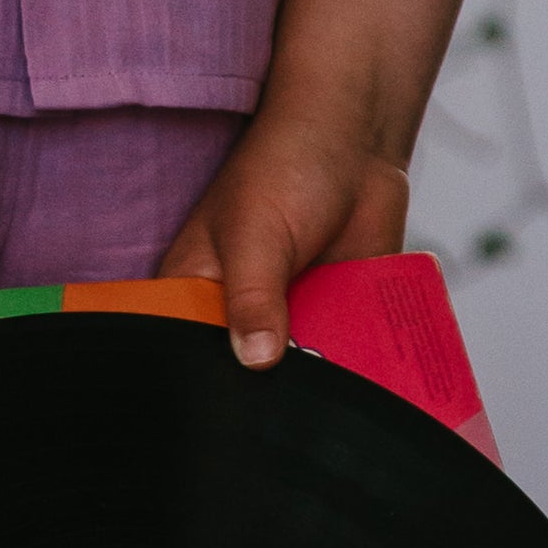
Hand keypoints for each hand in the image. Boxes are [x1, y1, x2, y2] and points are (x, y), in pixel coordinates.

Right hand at [158, 110, 410, 368]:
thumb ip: (254, 299)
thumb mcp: (257, 235)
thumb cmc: (285, 165)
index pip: (183, 350)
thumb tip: (256, 359)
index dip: (199, 380)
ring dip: (315, 376)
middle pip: (242, 370)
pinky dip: (353, 363)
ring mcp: (289, 316)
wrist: (357, 144)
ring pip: (296, 369)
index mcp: (197, 287)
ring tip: (329, 384)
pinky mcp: (334, 317)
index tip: (225, 403)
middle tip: (287, 391)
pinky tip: (365, 373)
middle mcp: (240, 308)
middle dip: (265, 384)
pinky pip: (341, 355)